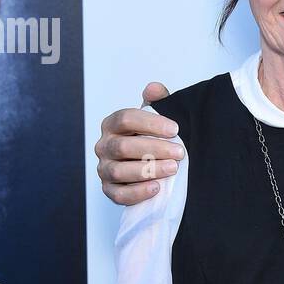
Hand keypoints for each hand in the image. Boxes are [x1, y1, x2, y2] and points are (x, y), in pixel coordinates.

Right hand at [95, 82, 181, 205]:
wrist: (150, 167)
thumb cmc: (151, 139)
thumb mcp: (155, 120)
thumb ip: (157, 102)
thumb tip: (154, 88)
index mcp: (112, 125)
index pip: (125, 119)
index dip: (151, 123)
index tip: (175, 129)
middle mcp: (104, 146)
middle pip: (123, 147)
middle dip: (154, 149)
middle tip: (180, 152)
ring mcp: (104, 169)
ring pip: (119, 171)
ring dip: (148, 170)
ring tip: (173, 168)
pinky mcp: (109, 190)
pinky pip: (119, 194)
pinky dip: (138, 192)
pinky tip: (157, 188)